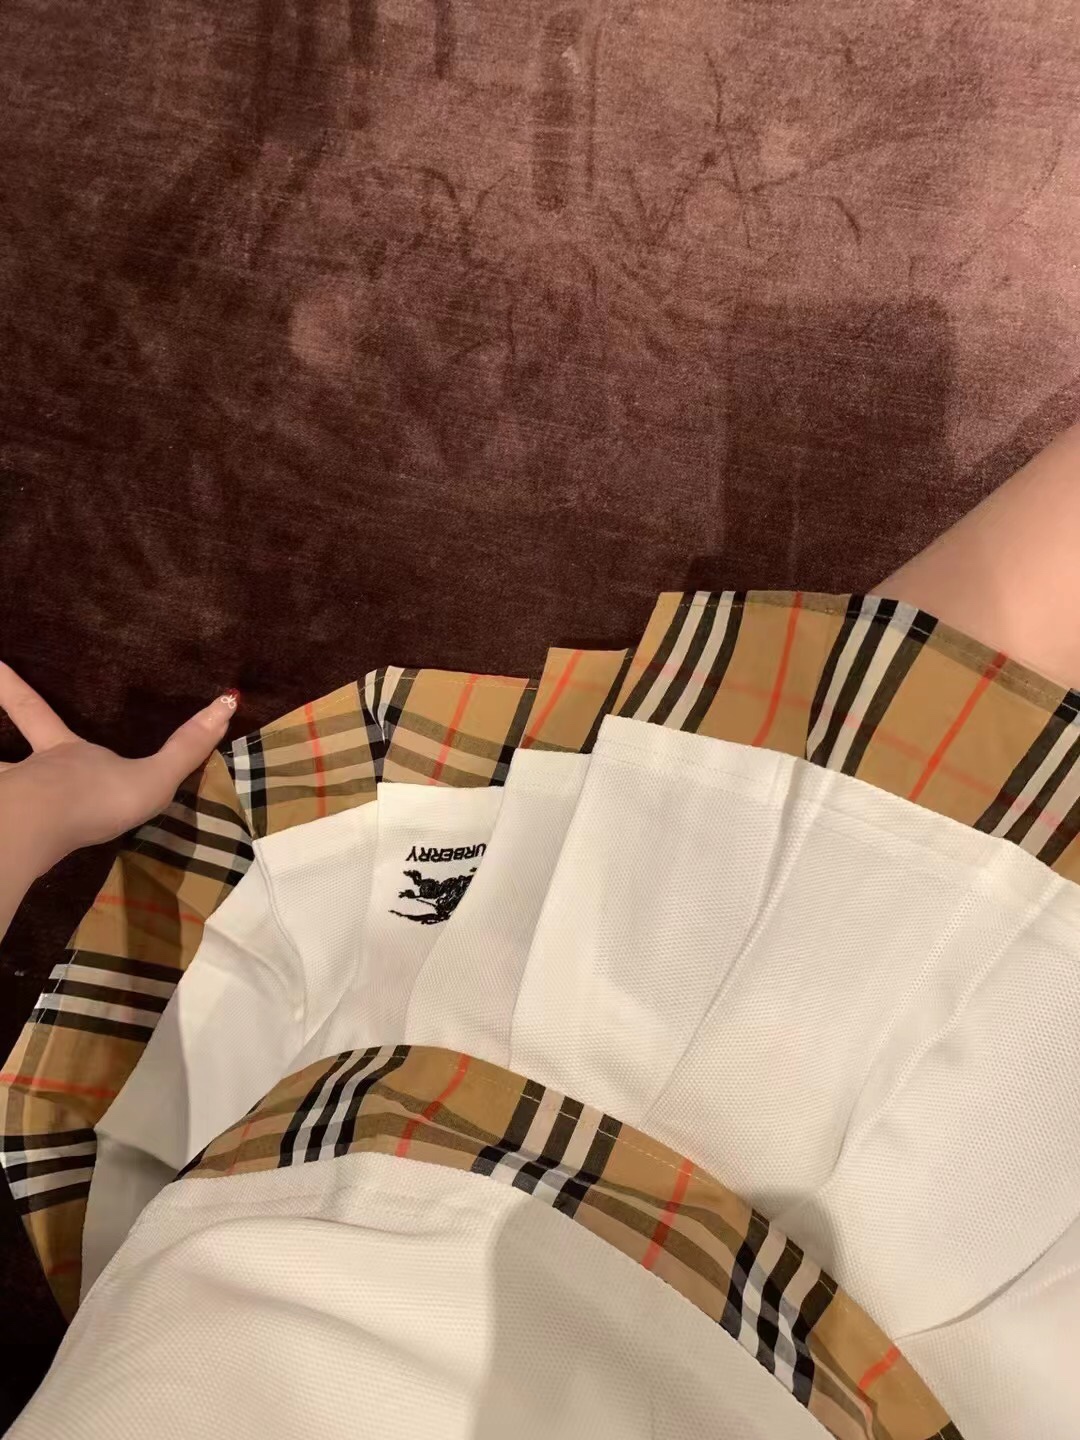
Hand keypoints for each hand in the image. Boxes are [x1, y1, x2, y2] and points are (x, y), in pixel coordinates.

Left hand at [0, 663, 238, 879]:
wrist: (44, 832)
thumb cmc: (96, 797)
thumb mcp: (153, 777)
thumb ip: (186, 747)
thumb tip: (228, 701)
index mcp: (63, 752)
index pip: (34, 711)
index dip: (11, 687)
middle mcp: (32, 771)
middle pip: (3, 754)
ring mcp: (13, 800)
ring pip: (4, 783)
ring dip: (4, 791)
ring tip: (6, 805)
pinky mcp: (8, 833)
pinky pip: (6, 829)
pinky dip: (7, 837)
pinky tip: (8, 845)